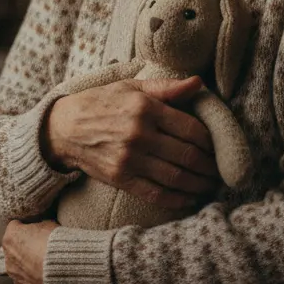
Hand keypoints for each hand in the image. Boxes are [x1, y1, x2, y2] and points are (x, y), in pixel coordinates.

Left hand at [2, 219, 56, 283]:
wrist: (64, 270)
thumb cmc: (55, 243)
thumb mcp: (48, 224)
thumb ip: (39, 225)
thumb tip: (40, 227)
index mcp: (10, 236)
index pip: (15, 227)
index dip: (27, 227)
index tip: (37, 230)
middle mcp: (7, 256)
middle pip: (14, 247)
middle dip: (25, 247)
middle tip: (41, 247)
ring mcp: (14, 274)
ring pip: (18, 266)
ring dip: (27, 264)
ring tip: (44, 263)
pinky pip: (25, 281)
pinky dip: (32, 278)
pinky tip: (44, 276)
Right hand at [42, 76, 218, 210]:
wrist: (63, 128)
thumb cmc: (100, 103)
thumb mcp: (130, 87)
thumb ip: (166, 87)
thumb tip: (199, 83)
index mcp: (145, 107)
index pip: (192, 129)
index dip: (212, 142)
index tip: (219, 148)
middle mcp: (139, 133)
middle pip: (188, 155)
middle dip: (210, 167)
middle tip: (220, 171)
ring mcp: (129, 158)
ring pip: (177, 177)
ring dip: (199, 184)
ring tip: (210, 185)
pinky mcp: (121, 179)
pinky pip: (157, 193)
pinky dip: (178, 200)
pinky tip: (190, 199)